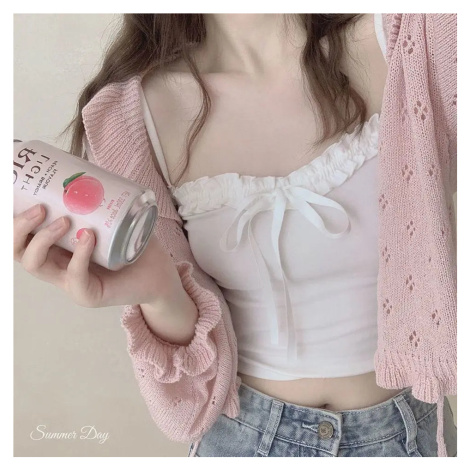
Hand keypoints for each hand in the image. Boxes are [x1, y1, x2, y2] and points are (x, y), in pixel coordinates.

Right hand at [14, 204, 182, 308]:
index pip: (22, 233)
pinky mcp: (87, 295)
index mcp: (57, 246)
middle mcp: (57, 265)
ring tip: (64, 220)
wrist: (160, 275)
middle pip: (18, 250)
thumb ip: (101, 199)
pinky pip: (74, 276)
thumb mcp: (115, 218)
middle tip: (40, 207)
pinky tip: (89, 237)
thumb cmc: (134, 245)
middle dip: (19, 226)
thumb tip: (88, 169)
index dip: (13, 214)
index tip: (20, 188)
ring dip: (43, 239)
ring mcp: (70, 282)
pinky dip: (79, 255)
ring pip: (35, 264)